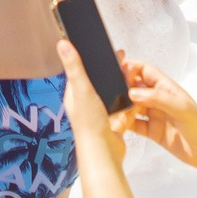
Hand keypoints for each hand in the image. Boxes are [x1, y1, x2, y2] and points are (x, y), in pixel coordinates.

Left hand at [54, 39, 128, 173]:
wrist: (104, 153)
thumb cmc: (89, 125)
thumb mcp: (82, 90)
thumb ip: (75, 67)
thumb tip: (62, 45)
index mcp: (74, 94)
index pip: (81, 70)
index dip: (92, 59)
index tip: (106, 50)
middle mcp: (85, 103)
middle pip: (99, 81)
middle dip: (111, 72)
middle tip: (124, 62)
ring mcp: (99, 113)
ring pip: (112, 94)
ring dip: (121, 86)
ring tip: (131, 77)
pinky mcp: (112, 122)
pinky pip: (122, 108)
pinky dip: (128, 103)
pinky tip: (133, 97)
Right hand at [121, 59, 196, 171]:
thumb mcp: (181, 108)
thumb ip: (157, 98)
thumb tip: (132, 92)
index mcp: (167, 88)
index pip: (145, 70)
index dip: (131, 67)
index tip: (116, 68)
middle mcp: (158, 99)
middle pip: (134, 87)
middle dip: (122, 88)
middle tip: (111, 92)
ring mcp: (155, 115)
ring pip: (132, 107)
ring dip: (122, 109)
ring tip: (116, 114)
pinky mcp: (153, 131)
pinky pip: (134, 125)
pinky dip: (125, 124)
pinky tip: (119, 125)